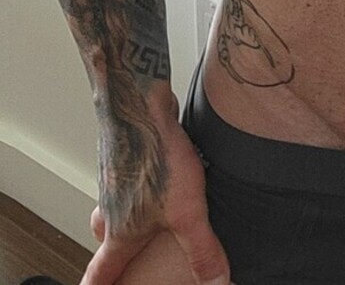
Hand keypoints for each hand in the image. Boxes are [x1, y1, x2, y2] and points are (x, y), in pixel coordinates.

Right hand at [80, 107, 230, 284]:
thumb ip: (202, 250)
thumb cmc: (156, 157)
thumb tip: (217, 282)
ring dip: (124, 210)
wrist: (141, 105)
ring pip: (113, 203)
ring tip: (148, 209)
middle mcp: (111, 206)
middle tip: (120, 254)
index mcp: (120, 232)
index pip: (101, 273)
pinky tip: (160, 170)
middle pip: (103, 237)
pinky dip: (138, 179)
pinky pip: (128, 175)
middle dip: (111, 250)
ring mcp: (116, 176)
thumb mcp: (187, 212)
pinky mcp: (127, 152)